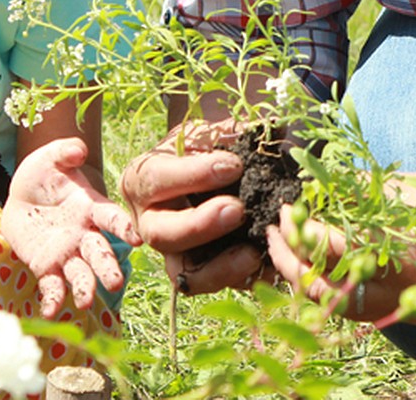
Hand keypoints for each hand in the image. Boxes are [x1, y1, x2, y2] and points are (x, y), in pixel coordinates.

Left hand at [2, 137, 140, 316]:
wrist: (21, 195)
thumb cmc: (44, 172)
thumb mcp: (52, 156)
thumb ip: (66, 151)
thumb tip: (78, 151)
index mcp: (91, 207)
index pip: (111, 218)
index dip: (124, 227)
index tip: (136, 240)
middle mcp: (84, 234)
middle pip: (100, 253)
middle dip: (108, 268)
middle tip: (115, 283)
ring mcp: (67, 253)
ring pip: (81, 274)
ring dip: (85, 289)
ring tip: (85, 302)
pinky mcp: (46, 267)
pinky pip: (52, 286)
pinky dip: (53, 300)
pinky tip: (50, 311)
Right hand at [119, 120, 263, 293]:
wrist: (201, 168)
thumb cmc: (200, 147)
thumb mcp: (205, 132)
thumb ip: (229, 131)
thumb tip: (272, 128)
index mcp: (142, 181)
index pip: (158, 180)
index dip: (195, 175)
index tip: (234, 165)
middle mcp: (148, 222)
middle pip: (163, 234)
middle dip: (200, 225)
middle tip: (237, 210)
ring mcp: (171, 252)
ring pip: (183, 275)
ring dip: (219, 268)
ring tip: (253, 252)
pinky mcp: (196, 273)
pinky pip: (216, 287)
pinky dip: (242, 280)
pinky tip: (268, 266)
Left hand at [266, 165, 415, 326]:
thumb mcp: (412, 189)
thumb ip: (364, 200)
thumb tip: (317, 199)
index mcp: (405, 260)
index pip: (335, 254)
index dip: (303, 231)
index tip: (287, 208)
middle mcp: (411, 296)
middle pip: (333, 296)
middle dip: (295, 266)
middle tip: (275, 234)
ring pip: (349, 310)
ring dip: (314, 281)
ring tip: (291, 249)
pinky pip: (374, 307)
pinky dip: (343, 288)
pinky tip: (329, 261)